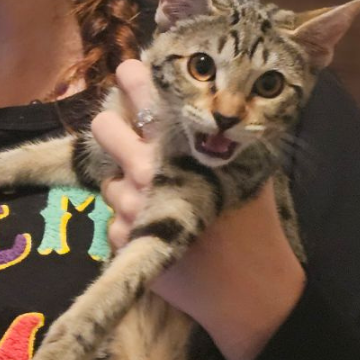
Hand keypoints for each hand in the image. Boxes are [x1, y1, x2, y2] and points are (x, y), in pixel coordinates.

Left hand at [92, 59, 304, 359]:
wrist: (252, 290)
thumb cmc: (250, 223)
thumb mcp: (242, 169)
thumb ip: (213, 138)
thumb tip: (184, 101)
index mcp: (187, 148)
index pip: (148, 98)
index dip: (134, 79)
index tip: (129, 69)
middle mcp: (156, 170)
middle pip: (106, 127)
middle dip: (111, 127)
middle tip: (122, 130)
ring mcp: (137, 206)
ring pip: (108, 181)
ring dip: (126, 188)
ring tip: (160, 202)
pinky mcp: (126, 240)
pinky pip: (112, 222)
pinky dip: (131, 226)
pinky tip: (161, 233)